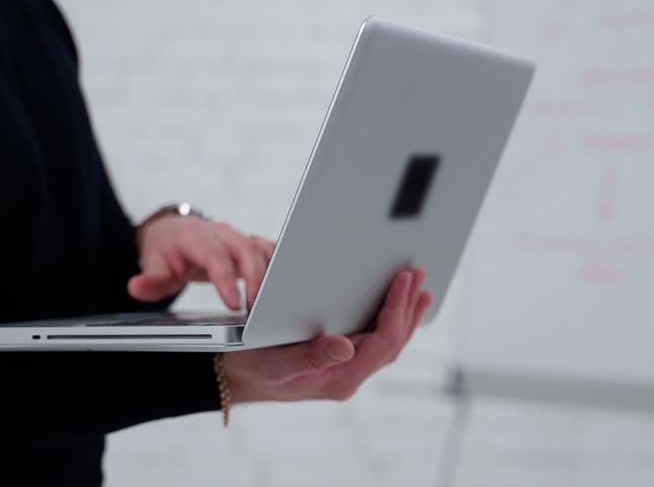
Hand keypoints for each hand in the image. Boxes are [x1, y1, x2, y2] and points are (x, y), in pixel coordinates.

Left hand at [128, 216, 275, 310]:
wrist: (174, 232)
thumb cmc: (166, 251)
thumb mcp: (153, 265)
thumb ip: (149, 280)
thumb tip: (135, 287)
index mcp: (195, 237)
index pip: (214, 256)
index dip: (226, 279)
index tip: (234, 305)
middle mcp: (220, 233)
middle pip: (246, 249)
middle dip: (257, 279)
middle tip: (259, 310)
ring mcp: (237, 237)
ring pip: (262, 248)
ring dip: (272, 274)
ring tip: (276, 304)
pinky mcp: (249, 243)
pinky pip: (269, 250)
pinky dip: (280, 266)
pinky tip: (286, 288)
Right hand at [221, 268, 432, 404]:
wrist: (235, 377)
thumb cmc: (250, 366)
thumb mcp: (275, 360)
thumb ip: (310, 355)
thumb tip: (346, 346)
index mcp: (339, 378)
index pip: (382, 343)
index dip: (397, 310)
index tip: (403, 280)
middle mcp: (348, 376)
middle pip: (392, 342)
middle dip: (408, 307)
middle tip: (419, 274)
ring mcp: (347, 369)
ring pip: (387, 341)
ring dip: (404, 312)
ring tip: (419, 286)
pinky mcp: (341, 360)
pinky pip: (374, 339)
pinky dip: (389, 318)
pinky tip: (396, 303)